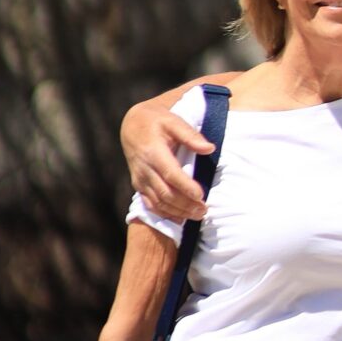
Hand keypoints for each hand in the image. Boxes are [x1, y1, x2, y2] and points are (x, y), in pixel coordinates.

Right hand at [123, 98, 210, 222]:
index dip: (185, 187)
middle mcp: (144, 169)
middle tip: (204, 210)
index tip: (201, 196)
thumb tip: (210, 148)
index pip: (170, 174)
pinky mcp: (138, 185)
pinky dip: (164, 214)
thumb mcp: (173, 121)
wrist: (132, 126)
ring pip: (158, 202)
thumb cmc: (156, 121)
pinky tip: (179, 219)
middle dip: (185, 204)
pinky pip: (150, 204)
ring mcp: (140, 179)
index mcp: (153, 152)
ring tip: (197, 215)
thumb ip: (191, 135)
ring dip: (177, 212)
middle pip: (165, 193)